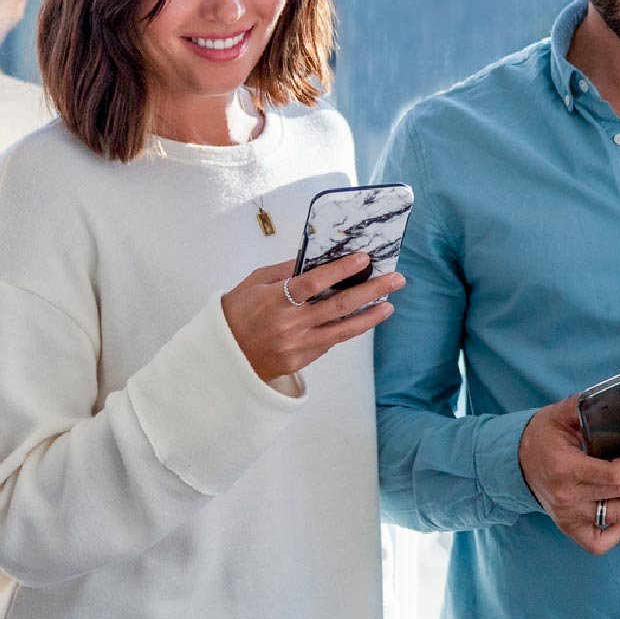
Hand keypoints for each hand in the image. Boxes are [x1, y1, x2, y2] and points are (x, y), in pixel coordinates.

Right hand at [221, 256, 405, 382]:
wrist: (223, 357)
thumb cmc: (236, 313)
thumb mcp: (254, 283)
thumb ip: (284, 271)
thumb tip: (316, 259)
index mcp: (275, 300)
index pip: (314, 282)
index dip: (341, 270)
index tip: (364, 258)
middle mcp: (290, 324)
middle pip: (339, 305)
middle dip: (371, 290)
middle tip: (396, 279)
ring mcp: (297, 345)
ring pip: (343, 330)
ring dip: (370, 317)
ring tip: (389, 305)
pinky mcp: (301, 360)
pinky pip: (330, 342)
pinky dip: (347, 329)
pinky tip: (362, 319)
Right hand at [519, 397, 619, 554]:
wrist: (516, 460)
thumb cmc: (543, 435)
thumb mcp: (561, 414)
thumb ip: (586, 406)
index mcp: (565, 468)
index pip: (614, 474)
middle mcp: (566, 497)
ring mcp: (567, 516)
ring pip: (619, 517)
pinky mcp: (569, 527)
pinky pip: (599, 543)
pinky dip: (618, 532)